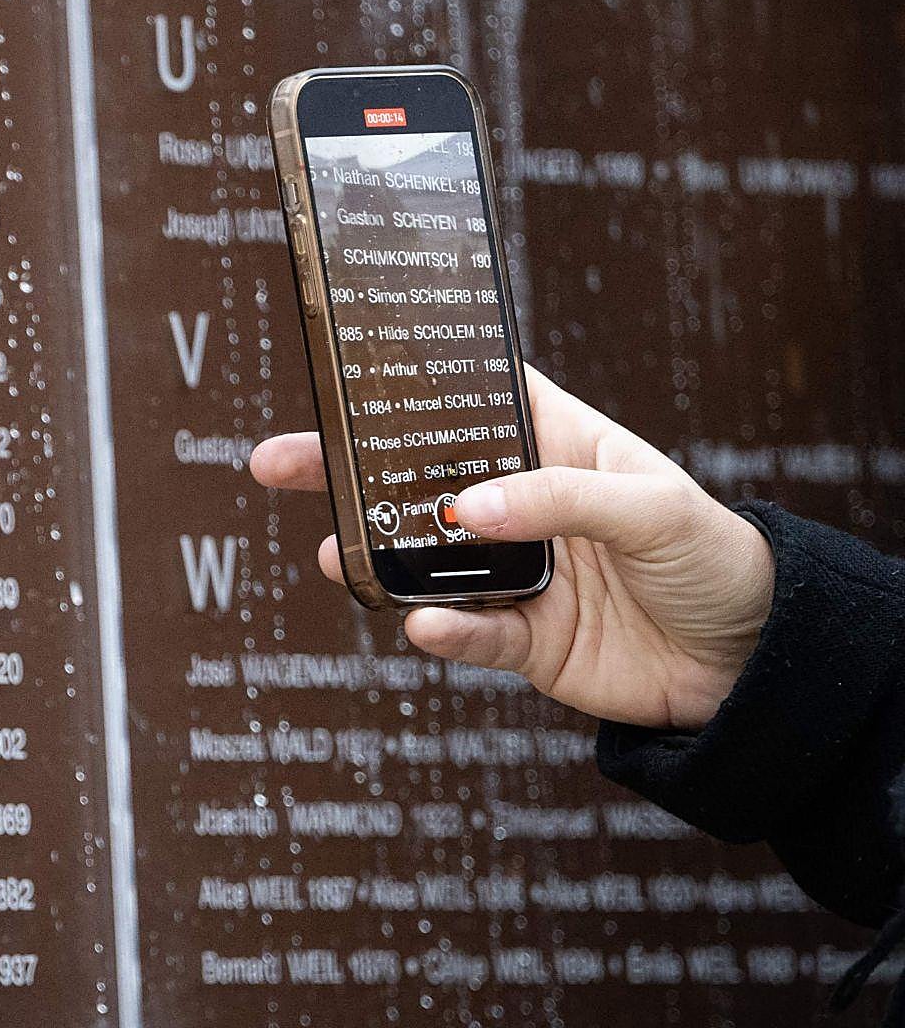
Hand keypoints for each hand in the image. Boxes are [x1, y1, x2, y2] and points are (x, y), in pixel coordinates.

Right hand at [249, 366, 773, 729]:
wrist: (757, 668)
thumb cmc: (717, 557)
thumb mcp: (651, 506)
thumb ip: (559, 500)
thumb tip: (466, 511)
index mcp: (555, 444)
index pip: (471, 398)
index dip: (411, 380)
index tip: (343, 368)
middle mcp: (522, 504)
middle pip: (417, 478)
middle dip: (346, 469)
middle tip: (278, 462)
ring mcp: (516, 572)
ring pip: (424, 559)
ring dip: (375, 555)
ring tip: (336, 552)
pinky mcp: (521, 639)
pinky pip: (468, 633)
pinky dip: (443, 631)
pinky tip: (424, 625)